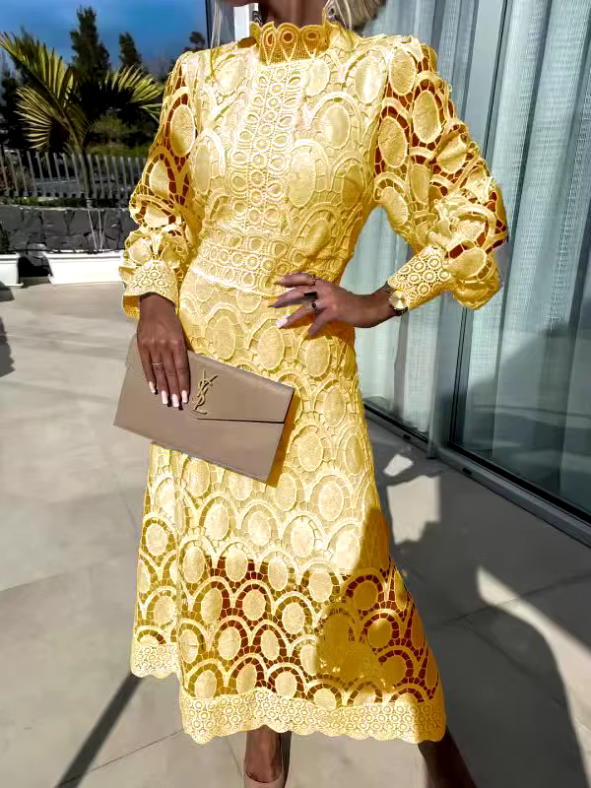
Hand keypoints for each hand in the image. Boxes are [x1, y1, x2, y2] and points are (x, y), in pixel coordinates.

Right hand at [137, 293, 189, 406]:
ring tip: (165, 400)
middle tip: (176, 404)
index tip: (185, 396)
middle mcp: (164, 346)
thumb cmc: (171, 320)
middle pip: (170, 372)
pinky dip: (150, 378)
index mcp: (177, 342)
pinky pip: (146, 365)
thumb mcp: (181, 332)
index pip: (181, 367)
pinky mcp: (142, 346)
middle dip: (173, 389)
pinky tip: (153, 389)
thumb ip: (182, 350)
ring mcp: (152, 346)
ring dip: (163, 387)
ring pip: (159, 371)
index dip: (183, 383)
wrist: (154, 305)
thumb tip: (184, 369)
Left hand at [270, 273, 396, 336]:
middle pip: (300, 291)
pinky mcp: (335, 311)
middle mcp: (325, 289)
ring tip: (282, 324)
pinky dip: (314, 329)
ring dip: (293, 317)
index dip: (291, 278)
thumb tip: (309, 305)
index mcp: (325, 284)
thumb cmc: (353, 304)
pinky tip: (308, 335)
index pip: (305, 278)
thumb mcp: (336, 296)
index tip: (278, 281)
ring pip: (306, 308)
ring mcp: (330, 300)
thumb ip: (323, 297)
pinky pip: (320, 321)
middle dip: (285, 298)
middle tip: (272, 303)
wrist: (371, 307)